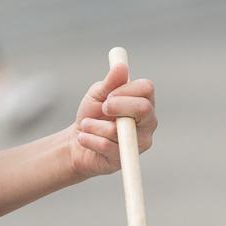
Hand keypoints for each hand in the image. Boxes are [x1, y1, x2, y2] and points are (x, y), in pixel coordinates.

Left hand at [68, 62, 155, 179]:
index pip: (147, 88)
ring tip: (85, 125)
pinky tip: (84, 138)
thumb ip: (110, 82)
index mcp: (143, 102)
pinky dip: (89, 139)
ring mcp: (140, 142)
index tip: (108, 94)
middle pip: (144, 108)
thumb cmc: (92, 114)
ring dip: (93, 125)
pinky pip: (106, 146)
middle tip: (102, 108)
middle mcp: (148, 122)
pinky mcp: (125, 159)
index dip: (125, 89)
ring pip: (118, 130)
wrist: (77, 141)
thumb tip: (121, 66)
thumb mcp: (98, 94)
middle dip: (116, 105)